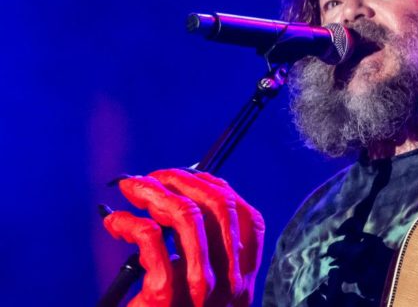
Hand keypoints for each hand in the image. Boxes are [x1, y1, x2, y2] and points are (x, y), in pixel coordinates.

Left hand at [103, 169, 264, 306]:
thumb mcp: (202, 294)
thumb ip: (207, 259)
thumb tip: (185, 204)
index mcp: (242, 280)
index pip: (247, 219)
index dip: (218, 189)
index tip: (189, 177)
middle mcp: (228, 284)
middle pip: (220, 208)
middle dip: (184, 180)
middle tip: (153, 177)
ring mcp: (198, 290)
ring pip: (187, 217)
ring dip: (154, 192)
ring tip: (132, 189)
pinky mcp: (163, 298)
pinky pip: (152, 239)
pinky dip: (131, 222)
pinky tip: (116, 222)